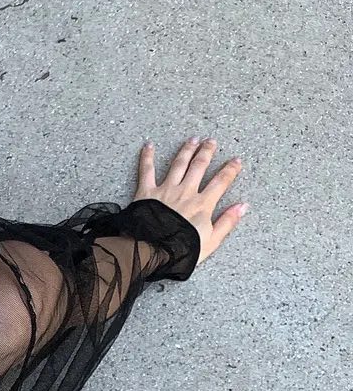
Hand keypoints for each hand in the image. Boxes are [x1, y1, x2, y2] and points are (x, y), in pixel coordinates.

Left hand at [133, 136, 246, 266]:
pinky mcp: (146, 192)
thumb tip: (243, 206)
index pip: (221, 182)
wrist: (152, 250)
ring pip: (178, 164)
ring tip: (193, 139)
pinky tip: (149, 145)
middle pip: (199, 166)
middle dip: (207, 152)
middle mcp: (186, 192)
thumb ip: (227, 222)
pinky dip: (147, 157)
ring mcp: (166, 190)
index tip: (236, 160)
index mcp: (202, 204)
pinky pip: (147, 170)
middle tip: (211, 141)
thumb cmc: (181, 250)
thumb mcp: (211, 240)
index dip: (230, 169)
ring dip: (186, 150)